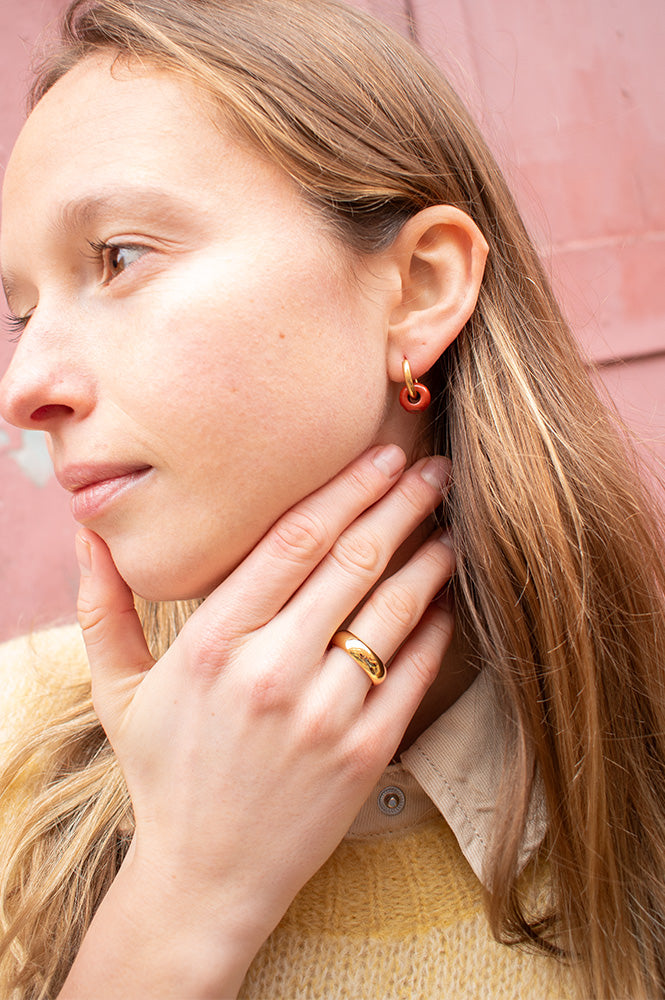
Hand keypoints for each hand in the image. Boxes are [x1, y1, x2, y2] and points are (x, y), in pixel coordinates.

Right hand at [71, 445, 454, 996]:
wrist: (206, 877)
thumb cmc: (165, 772)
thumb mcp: (119, 690)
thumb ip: (103, 607)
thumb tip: (88, 531)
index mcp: (212, 643)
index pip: (294, 540)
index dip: (345, 488)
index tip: (379, 456)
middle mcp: (271, 670)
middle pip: (352, 560)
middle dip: (399, 503)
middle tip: (432, 468)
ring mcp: (323, 714)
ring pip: (393, 609)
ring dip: (428, 556)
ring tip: (448, 523)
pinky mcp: (365, 753)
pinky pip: (413, 672)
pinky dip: (436, 627)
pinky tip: (445, 598)